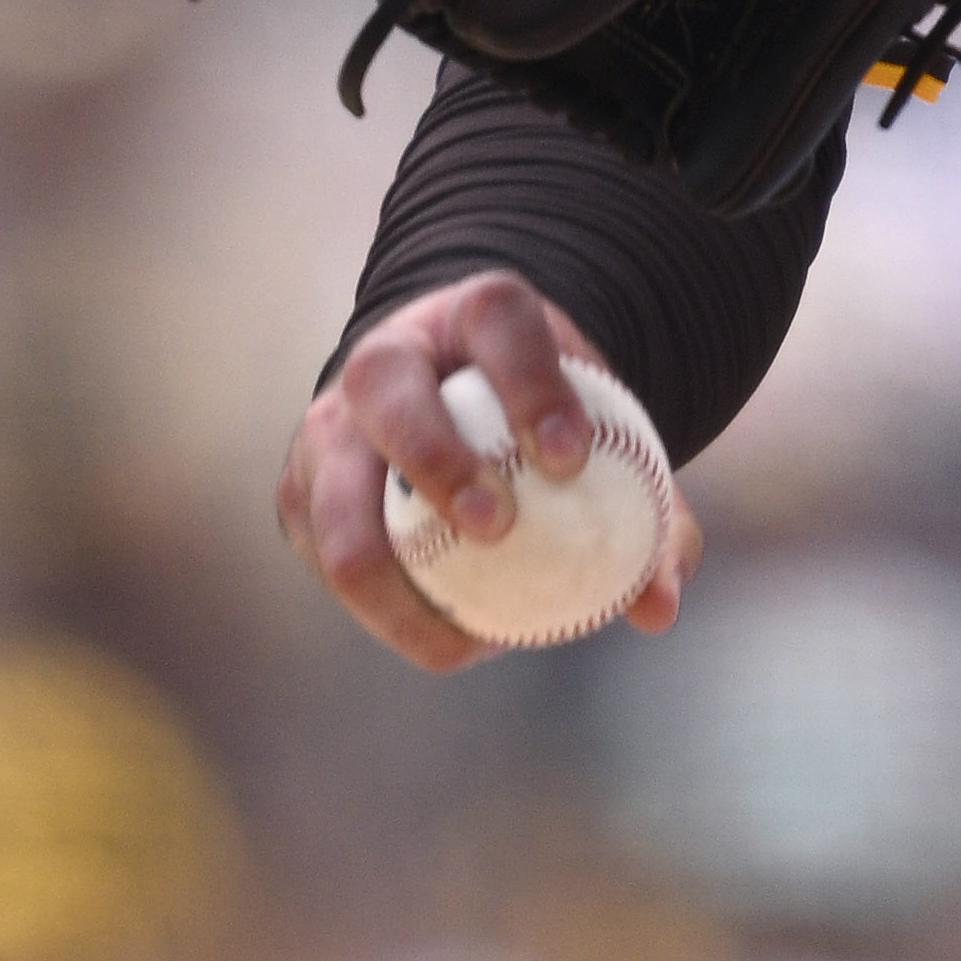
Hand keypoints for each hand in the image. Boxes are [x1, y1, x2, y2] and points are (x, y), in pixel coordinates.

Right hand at [282, 278, 699, 669]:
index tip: (572, 458)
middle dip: (435, 462)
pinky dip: (389, 613)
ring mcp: (328, 427)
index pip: (498, 323)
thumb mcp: (599, 439)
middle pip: (387, 393)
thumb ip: (647, 511)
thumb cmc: (539, 425)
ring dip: (394, 579)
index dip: (531, 386)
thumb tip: (659, 605)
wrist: (449, 402)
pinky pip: (330, 565)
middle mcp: (384, 358)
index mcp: (471, 318)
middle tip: (499, 529)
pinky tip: (454, 642)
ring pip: (335, 504)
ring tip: (470, 638)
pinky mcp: (300, 496)